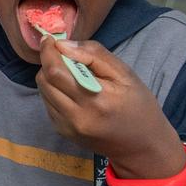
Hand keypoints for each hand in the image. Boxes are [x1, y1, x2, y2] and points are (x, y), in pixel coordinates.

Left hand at [35, 37, 184, 179]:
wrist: (142, 146)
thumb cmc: (138, 106)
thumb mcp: (125, 74)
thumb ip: (94, 55)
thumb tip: (63, 45)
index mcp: (95, 100)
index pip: (56, 71)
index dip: (48, 52)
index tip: (50, 39)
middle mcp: (76, 117)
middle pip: (44, 81)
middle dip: (48, 62)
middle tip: (63, 55)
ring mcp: (67, 128)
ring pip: (43, 92)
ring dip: (50, 77)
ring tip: (70, 74)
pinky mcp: (63, 133)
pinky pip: (48, 104)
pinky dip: (54, 92)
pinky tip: (71, 91)